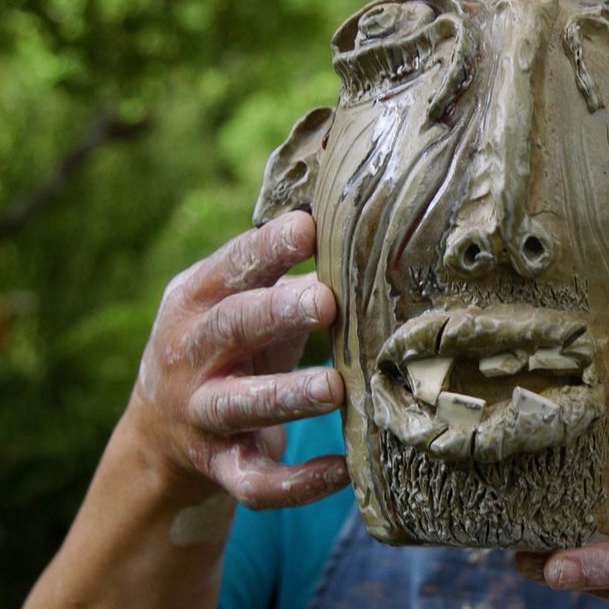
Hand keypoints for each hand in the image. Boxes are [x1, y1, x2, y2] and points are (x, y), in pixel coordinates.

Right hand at [125, 210, 347, 509]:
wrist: (163, 432)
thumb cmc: (230, 342)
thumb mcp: (238, 299)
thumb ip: (281, 267)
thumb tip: (352, 218)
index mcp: (195, 300)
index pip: (231, 267)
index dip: (268, 249)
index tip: (309, 228)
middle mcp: (189, 354)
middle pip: (230, 328)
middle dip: (276, 313)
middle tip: (326, 301)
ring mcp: (200, 413)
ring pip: (240, 405)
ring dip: (287, 395)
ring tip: (335, 387)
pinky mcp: (218, 466)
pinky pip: (255, 481)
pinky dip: (298, 482)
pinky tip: (342, 469)